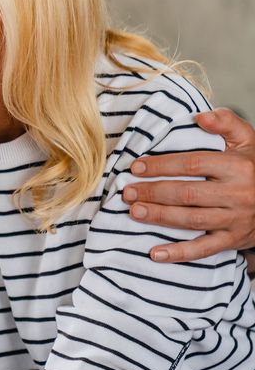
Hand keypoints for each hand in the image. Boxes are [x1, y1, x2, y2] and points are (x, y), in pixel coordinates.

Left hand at [123, 108, 254, 261]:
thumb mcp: (248, 140)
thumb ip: (227, 123)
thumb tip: (201, 116)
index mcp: (238, 167)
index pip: (192, 164)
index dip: (162, 165)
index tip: (136, 167)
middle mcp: (237, 193)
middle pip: (187, 193)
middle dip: (153, 192)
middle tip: (127, 192)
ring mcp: (235, 219)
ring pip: (192, 220)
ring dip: (160, 217)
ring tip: (134, 211)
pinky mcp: (233, 239)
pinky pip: (204, 249)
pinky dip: (179, 253)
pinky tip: (155, 253)